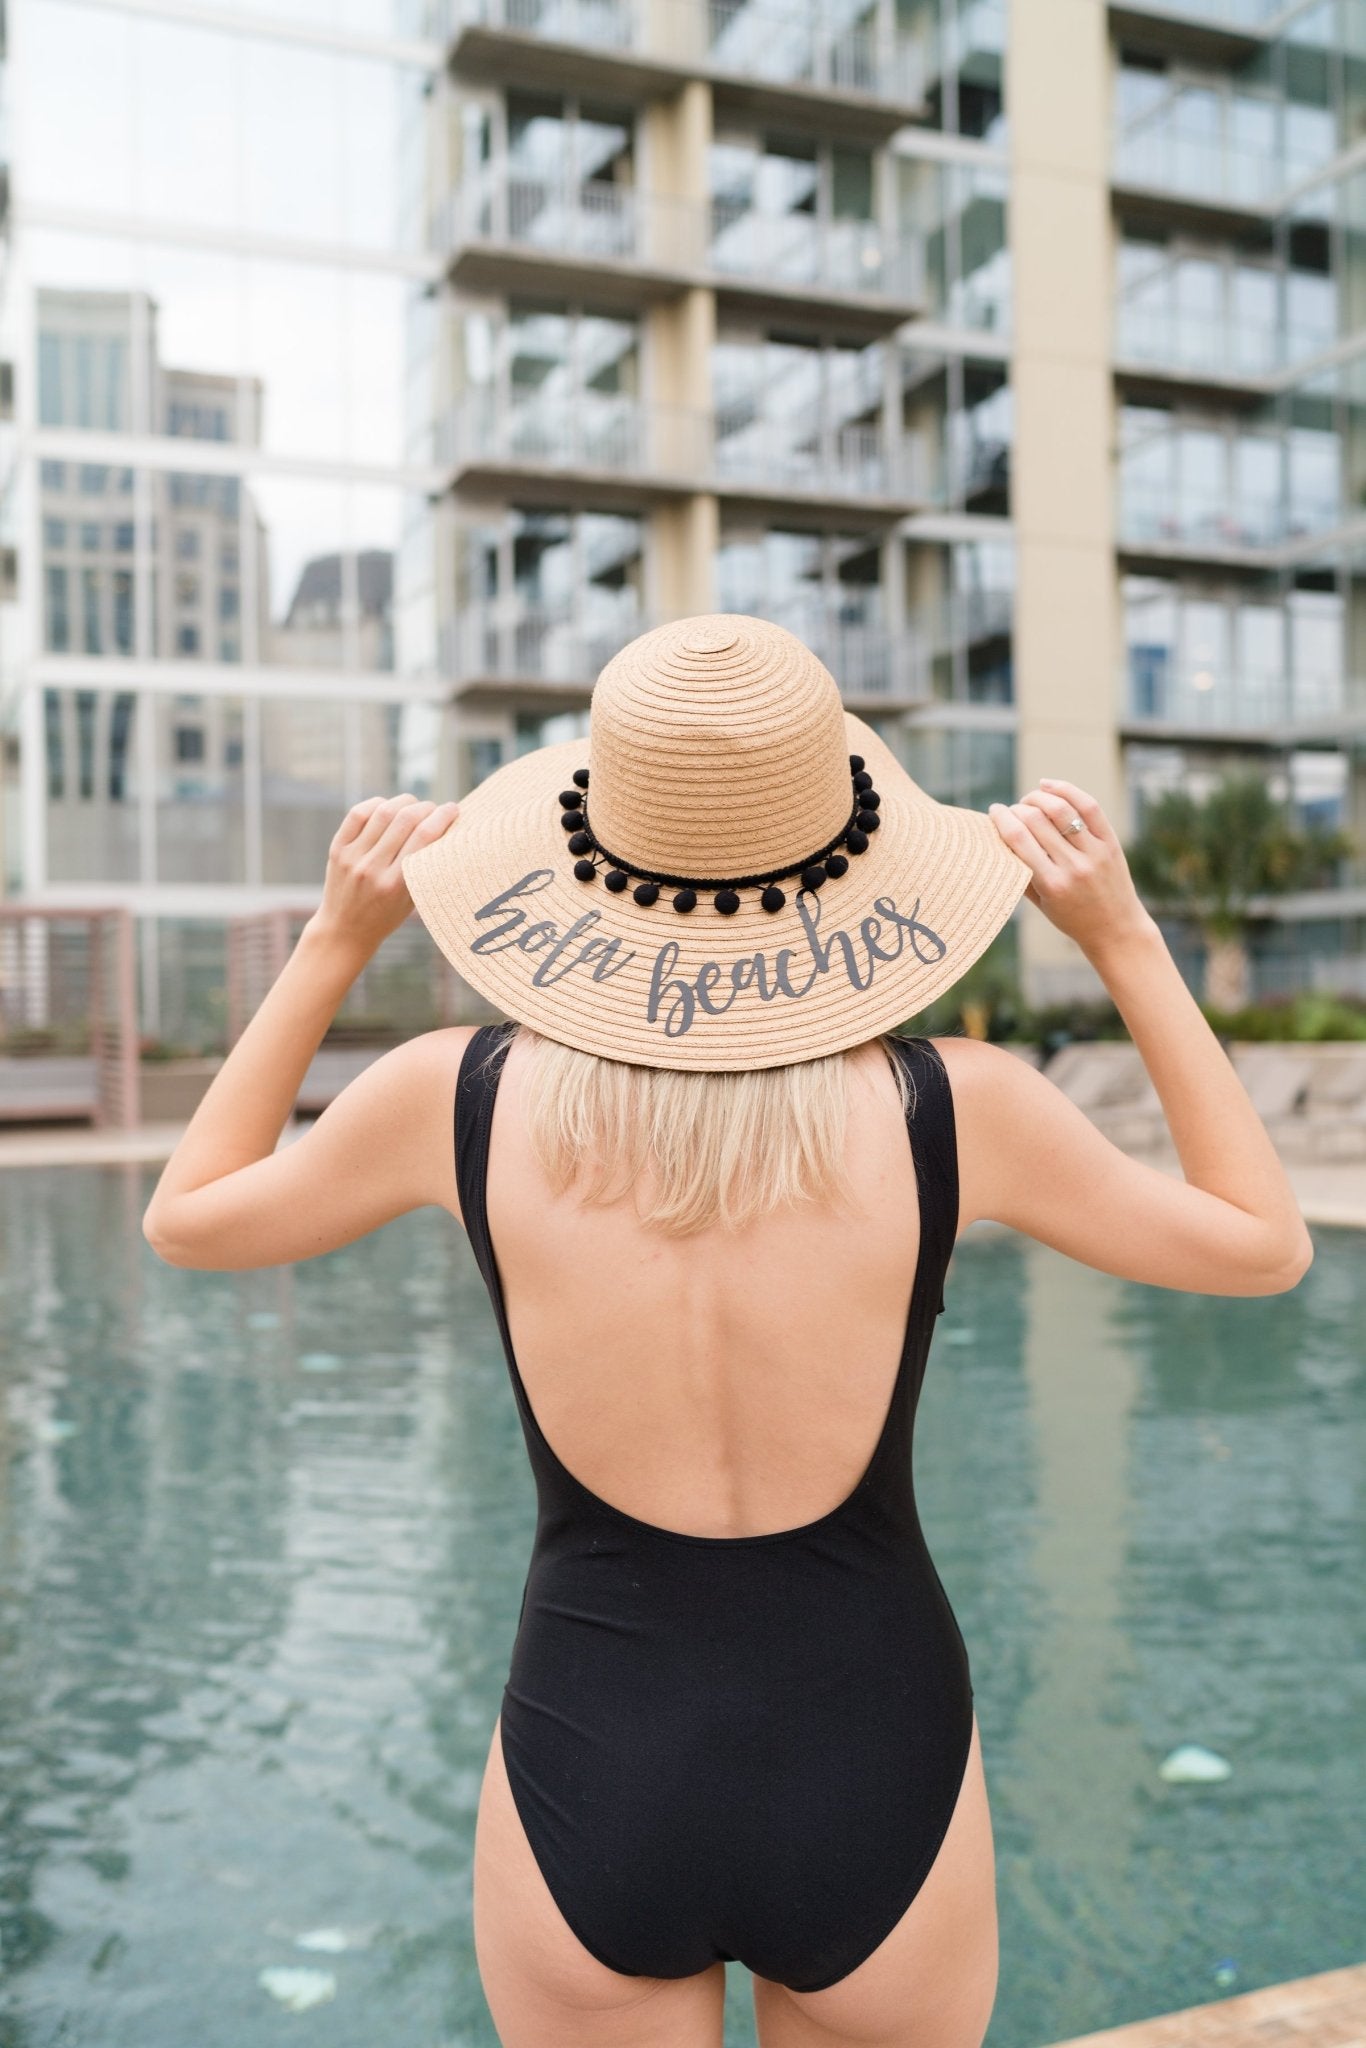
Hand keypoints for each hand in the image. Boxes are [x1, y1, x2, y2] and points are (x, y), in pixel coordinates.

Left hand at [306, 794, 458, 959]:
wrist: (344, 931)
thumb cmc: (385, 917)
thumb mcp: (412, 900)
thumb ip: (425, 869)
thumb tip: (444, 830)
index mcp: (395, 884)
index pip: (424, 837)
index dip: (443, 816)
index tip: (454, 809)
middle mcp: (372, 868)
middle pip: (405, 819)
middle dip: (426, 807)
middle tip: (435, 808)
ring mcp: (352, 857)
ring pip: (383, 811)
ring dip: (404, 802)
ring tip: (414, 805)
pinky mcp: (337, 849)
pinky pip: (358, 814)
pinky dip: (377, 804)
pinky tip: (388, 807)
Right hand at [988, 778, 1157, 960]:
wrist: (1116, 929)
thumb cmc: (1072, 918)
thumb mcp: (1041, 903)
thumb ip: (1021, 872)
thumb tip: (1000, 837)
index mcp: (1051, 884)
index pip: (1018, 839)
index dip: (1001, 819)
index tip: (993, 811)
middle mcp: (1074, 866)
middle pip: (1036, 820)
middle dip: (1018, 808)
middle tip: (1012, 810)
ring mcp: (1095, 852)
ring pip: (1061, 809)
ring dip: (1038, 797)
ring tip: (1030, 799)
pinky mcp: (1110, 842)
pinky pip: (1088, 807)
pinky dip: (1066, 790)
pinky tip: (1049, 785)